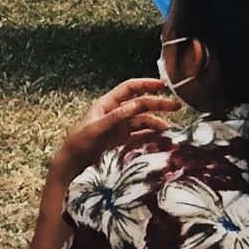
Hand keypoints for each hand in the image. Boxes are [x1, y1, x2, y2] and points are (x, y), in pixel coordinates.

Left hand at [49, 77, 179, 184]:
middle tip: (177, 106)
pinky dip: (150, 135)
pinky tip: (161, 139)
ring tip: (170, 129)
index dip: (146, 84)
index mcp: (107, 104)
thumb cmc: (78, 144)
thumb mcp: (95, 129)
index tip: (163, 85)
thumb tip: (135, 105)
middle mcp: (115, 113)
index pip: (130, 88)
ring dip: (156, 122)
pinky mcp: (121, 140)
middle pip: (141, 103)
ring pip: (142, 120)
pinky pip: (140, 134)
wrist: (71, 164)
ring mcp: (119, 126)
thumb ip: (114, 118)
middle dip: (158, 104)